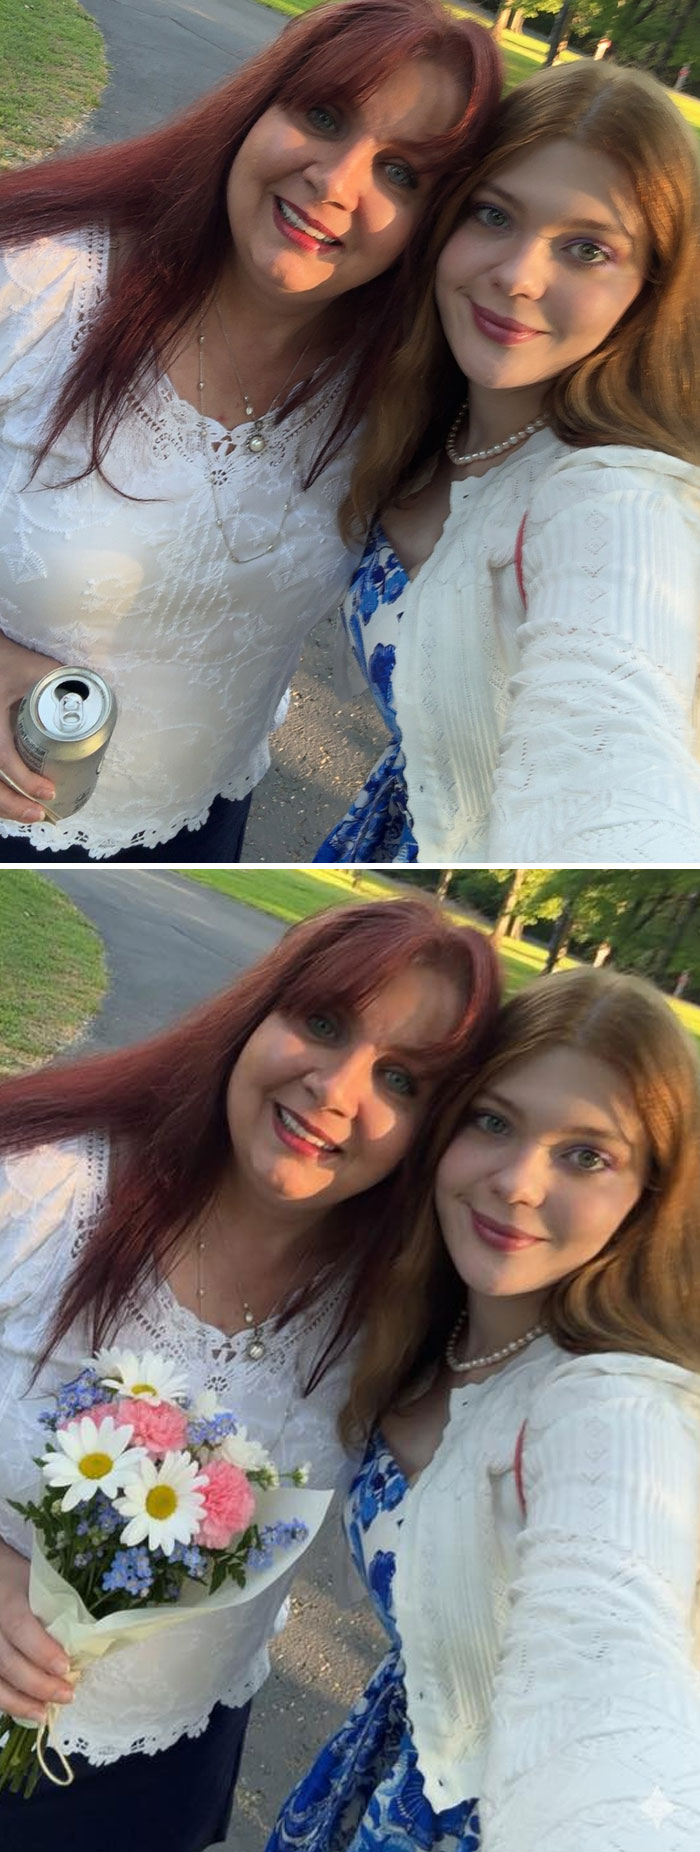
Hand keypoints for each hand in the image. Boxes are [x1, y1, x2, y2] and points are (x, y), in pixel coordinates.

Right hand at [0, 635, 62, 822]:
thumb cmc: (1, 658)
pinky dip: (0, 794)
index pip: (0, 757)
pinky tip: (16, 804)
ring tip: (31, 814)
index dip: (23, 779)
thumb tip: (91, 698)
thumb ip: (59, 677)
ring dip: (4, 806)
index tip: (49, 792)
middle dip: (12, 805)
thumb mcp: (28, 665)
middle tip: (41, 814)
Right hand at [0, 1538, 74, 1722]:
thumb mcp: (37, 1582)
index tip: (65, 1666)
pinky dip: (8, 1703)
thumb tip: (88, 1638)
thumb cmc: (19, 1579)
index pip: (21, 1629)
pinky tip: (27, 1712)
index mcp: (7, 1601)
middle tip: (67, 1695)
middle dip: (38, 1684)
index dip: (42, 1651)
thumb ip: (55, 1607)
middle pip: (8, 1661)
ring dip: (20, 1702)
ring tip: (45, 1714)